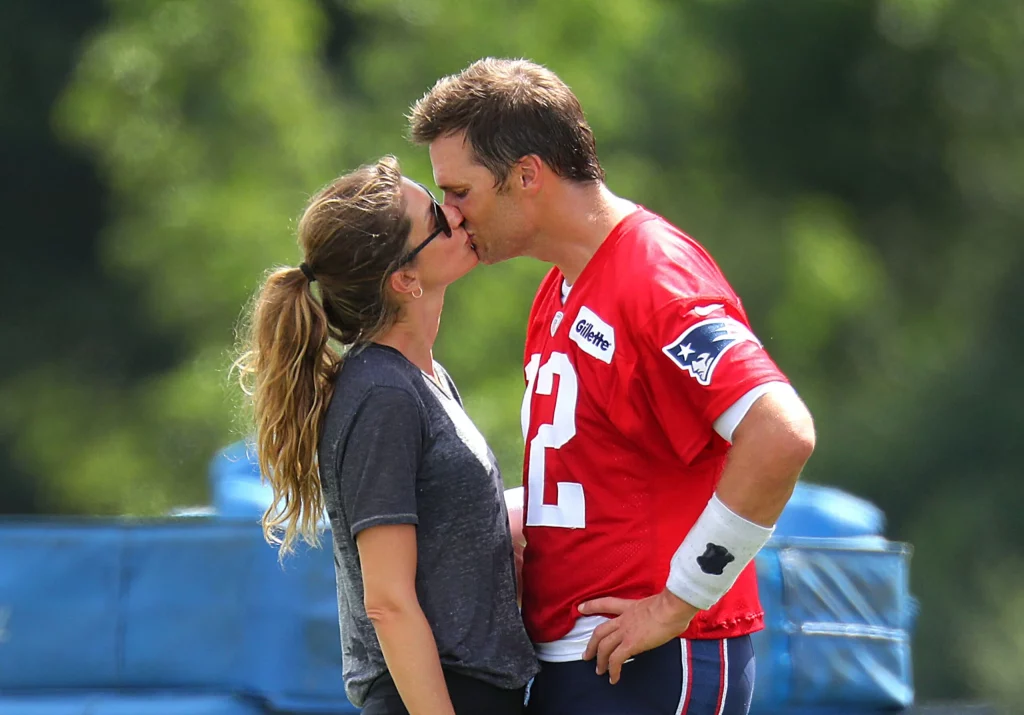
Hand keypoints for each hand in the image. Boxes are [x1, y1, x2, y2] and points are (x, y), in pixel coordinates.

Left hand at [579, 590, 698, 683]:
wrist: (672, 607)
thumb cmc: (672, 605)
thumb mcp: (658, 604)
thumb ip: (654, 611)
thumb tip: (664, 617)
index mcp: (629, 607)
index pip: (606, 604)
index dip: (591, 606)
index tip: (580, 608)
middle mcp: (624, 619)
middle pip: (600, 631)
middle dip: (591, 644)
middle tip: (586, 655)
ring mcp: (625, 632)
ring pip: (604, 647)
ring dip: (600, 660)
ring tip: (599, 671)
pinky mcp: (631, 644)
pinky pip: (616, 659)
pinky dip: (613, 670)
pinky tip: (613, 678)